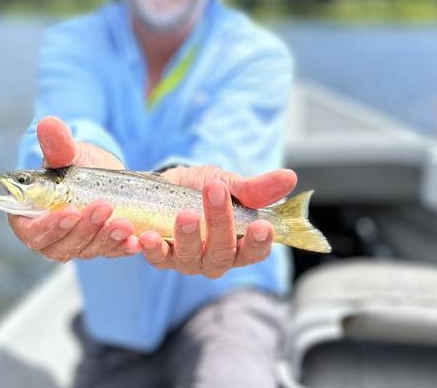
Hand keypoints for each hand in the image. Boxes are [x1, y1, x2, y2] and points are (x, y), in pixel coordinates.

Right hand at [7, 116, 139, 261]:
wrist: (104, 176)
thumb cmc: (77, 166)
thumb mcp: (69, 154)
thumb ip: (57, 145)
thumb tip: (47, 123)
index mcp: (29, 216)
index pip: (32, 231)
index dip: (49, 226)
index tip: (71, 211)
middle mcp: (50, 237)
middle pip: (61, 245)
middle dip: (85, 228)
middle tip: (104, 207)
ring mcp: (75, 246)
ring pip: (87, 250)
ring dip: (106, 238)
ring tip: (124, 222)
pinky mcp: (99, 248)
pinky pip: (110, 252)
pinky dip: (122, 247)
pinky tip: (135, 240)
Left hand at [138, 165, 296, 277]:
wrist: (164, 187)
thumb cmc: (202, 190)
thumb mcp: (229, 183)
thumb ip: (255, 188)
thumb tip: (289, 177)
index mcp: (239, 244)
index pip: (255, 251)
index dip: (259, 242)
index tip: (262, 226)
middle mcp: (216, 258)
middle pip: (222, 252)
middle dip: (221, 223)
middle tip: (216, 192)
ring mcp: (188, 261)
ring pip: (191, 258)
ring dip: (188, 237)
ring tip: (184, 214)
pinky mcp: (162, 257)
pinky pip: (158, 258)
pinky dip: (152, 249)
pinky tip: (147, 237)